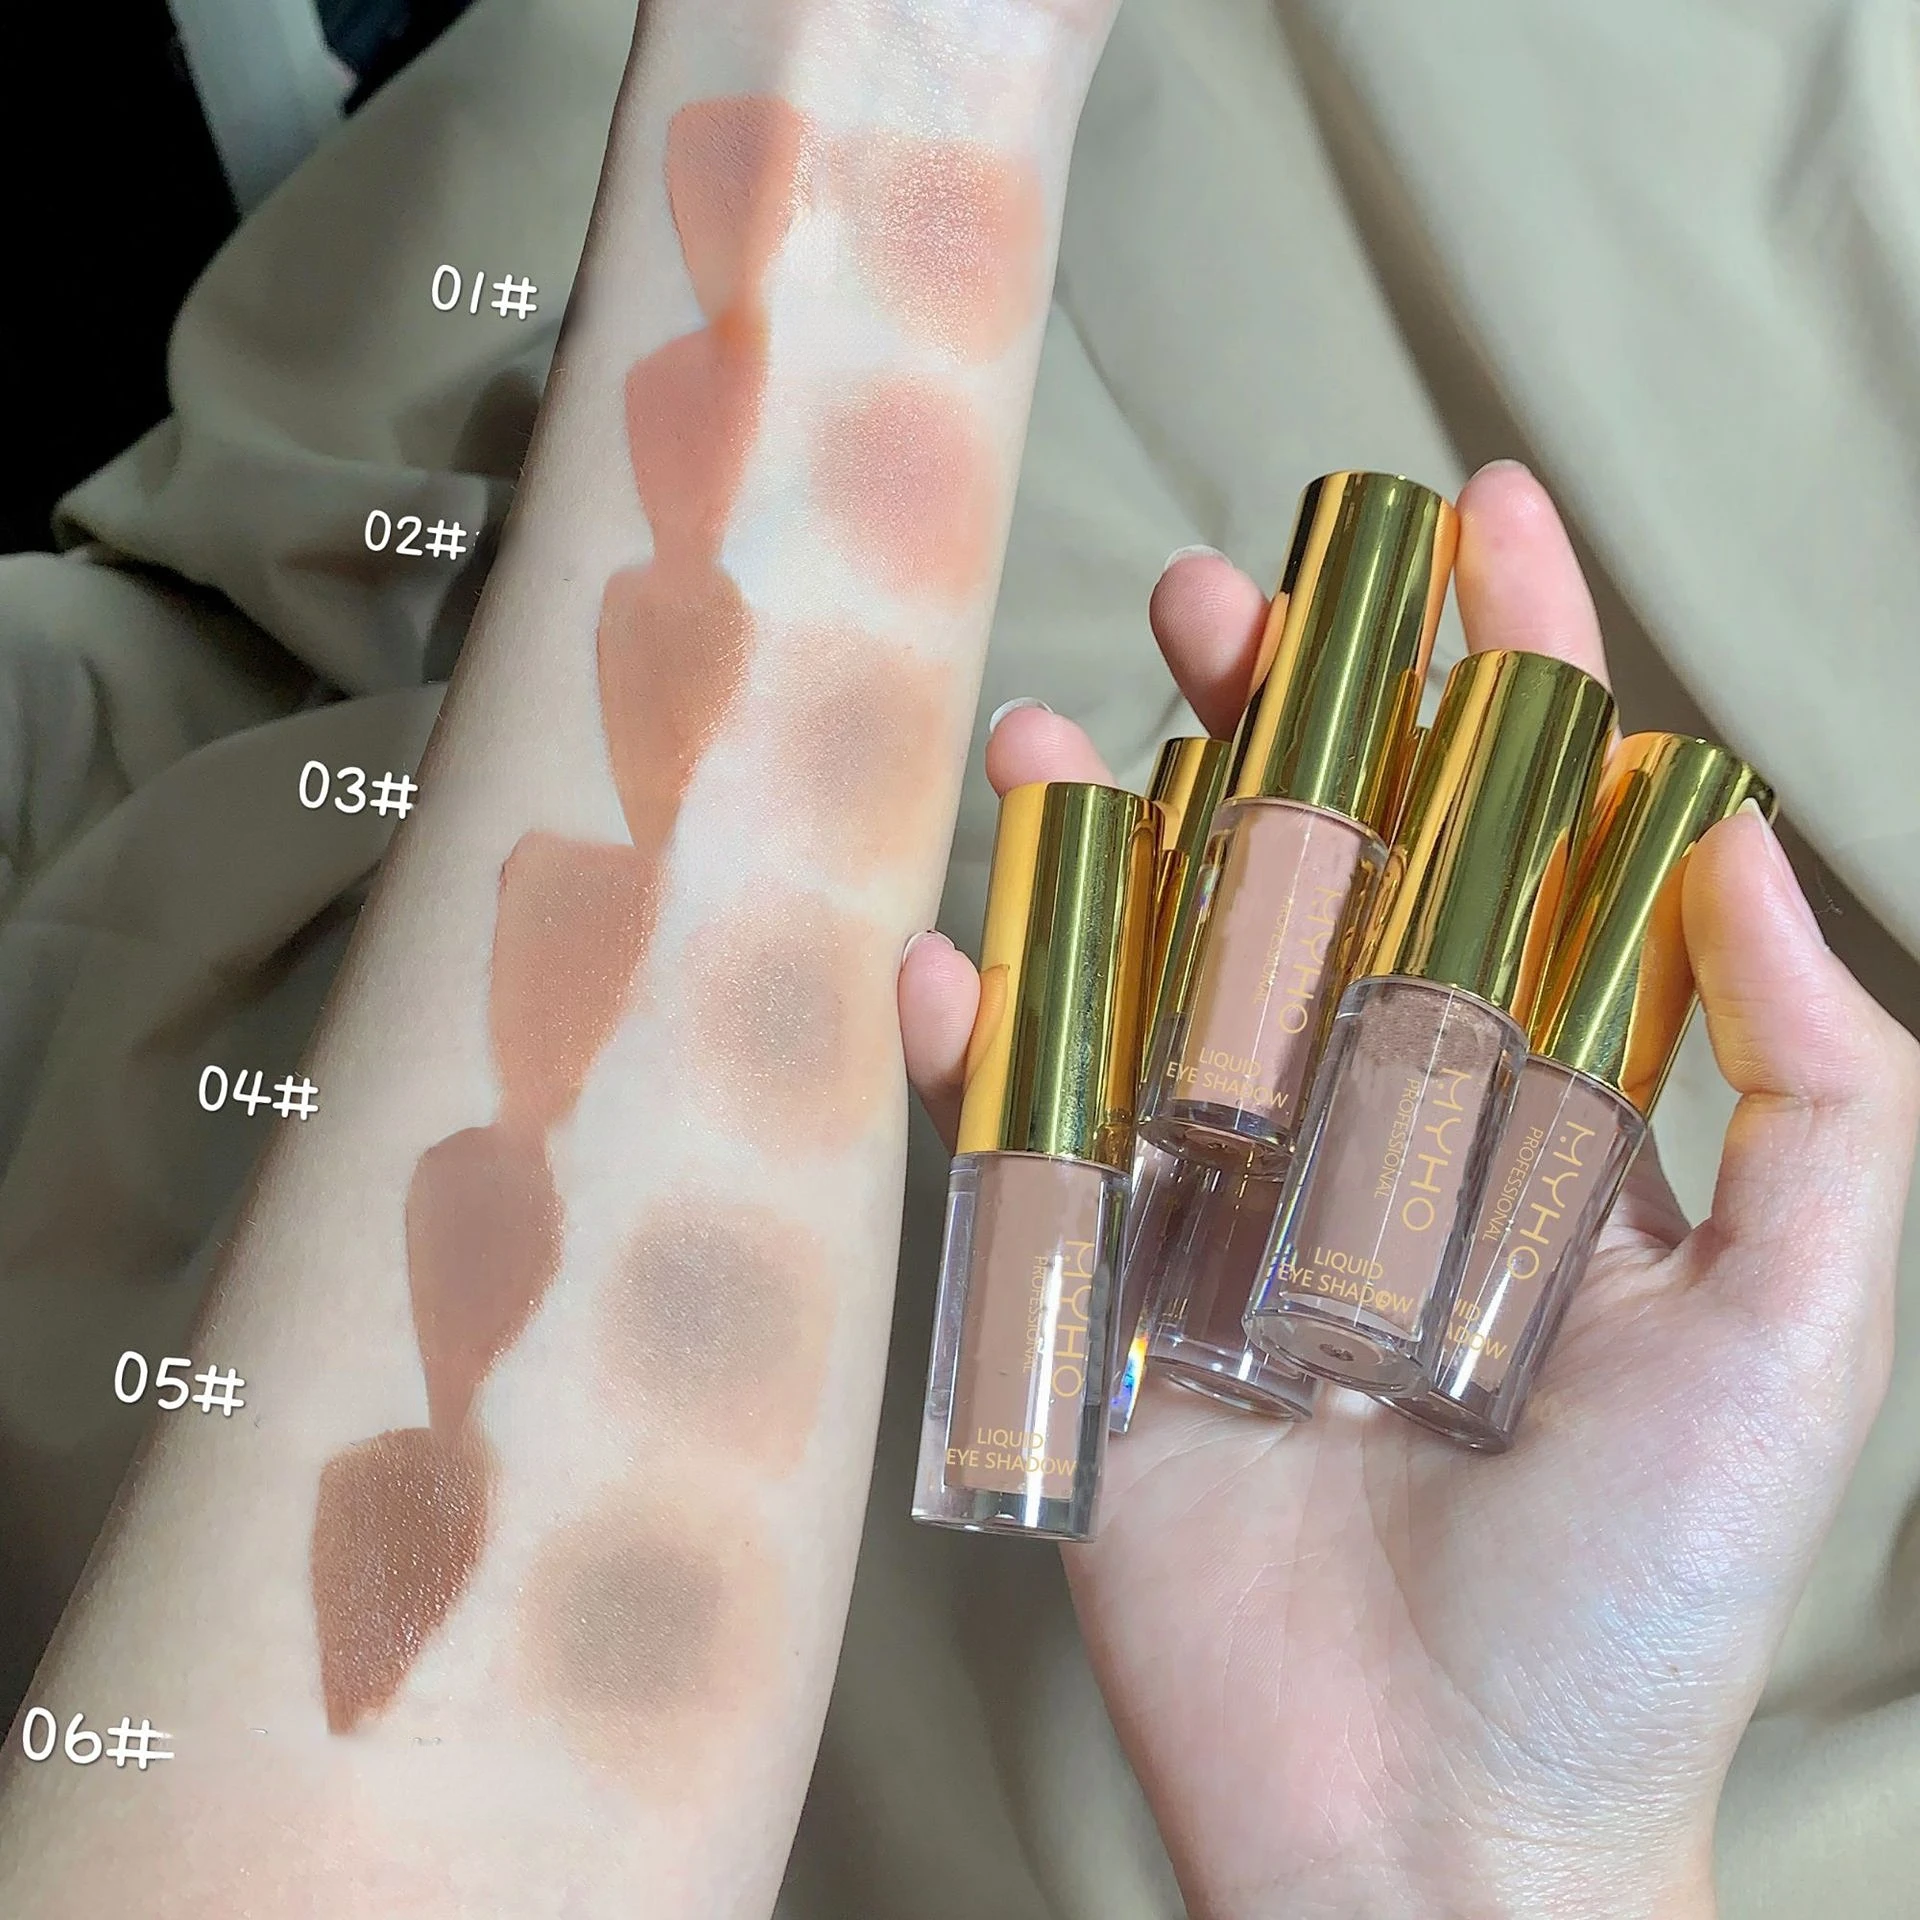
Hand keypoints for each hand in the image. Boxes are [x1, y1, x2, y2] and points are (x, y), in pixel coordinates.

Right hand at [898, 465, 1919, 1919]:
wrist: (1433, 1829)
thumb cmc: (1641, 1602)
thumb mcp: (1801, 1334)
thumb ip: (1815, 1093)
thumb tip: (1733, 839)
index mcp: (1546, 1113)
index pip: (1527, 848)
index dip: (1515, 673)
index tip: (1484, 519)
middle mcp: (1380, 1128)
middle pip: (1319, 873)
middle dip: (1279, 720)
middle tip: (1219, 598)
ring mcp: (1224, 1201)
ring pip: (1151, 969)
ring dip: (1099, 839)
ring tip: (1049, 730)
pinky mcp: (1099, 1291)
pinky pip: (1015, 1133)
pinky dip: (970, 1036)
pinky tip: (940, 944)